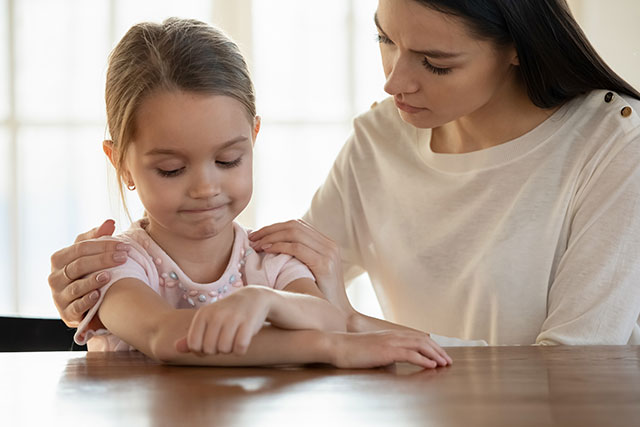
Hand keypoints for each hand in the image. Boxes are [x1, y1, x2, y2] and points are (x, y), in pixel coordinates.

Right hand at [48, 219, 128, 326]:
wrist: (84, 303)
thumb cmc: (87, 273)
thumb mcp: (90, 254)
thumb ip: (98, 238)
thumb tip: (110, 222)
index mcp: (59, 259)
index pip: (81, 247)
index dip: (103, 245)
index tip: (124, 246)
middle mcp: (55, 277)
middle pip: (79, 265)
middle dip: (103, 260)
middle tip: (124, 257)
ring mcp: (59, 296)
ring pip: (76, 286)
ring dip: (93, 280)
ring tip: (110, 276)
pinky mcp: (66, 313)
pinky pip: (76, 307)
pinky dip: (87, 300)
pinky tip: (99, 295)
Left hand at [176, 286, 272, 355]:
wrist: (253, 297)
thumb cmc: (227, 313)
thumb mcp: (208, 320)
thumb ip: (192, 336)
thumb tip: (176, 348)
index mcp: (203, 314)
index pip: (194, 345)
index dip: (201, 351)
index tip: (210, 344)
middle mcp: (216, 315)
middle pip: (209, 350)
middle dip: (217, 350)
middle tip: (224, 339)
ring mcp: (232, 318)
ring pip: (225, 350)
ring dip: (230, 350)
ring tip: (233, 338)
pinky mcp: (248, 323)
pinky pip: (240, 348)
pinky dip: (241, 350)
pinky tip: (243, 340)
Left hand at [248, 219, 352, 312]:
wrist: (339, 315)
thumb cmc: (320, 297)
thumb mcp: (311, 272)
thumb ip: (300, 258)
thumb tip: (271, 248)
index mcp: (327, 244)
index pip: (297, 225)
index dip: (274, 227)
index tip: (257, 235)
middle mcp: (330, 245)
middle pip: (294, 226)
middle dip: (269, 229)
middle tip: (252, 237)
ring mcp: (329, 253)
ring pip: (294, 234)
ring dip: (271, 237)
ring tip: (256, 244)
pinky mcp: (324, 264)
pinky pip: (297, 248)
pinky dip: (279, 246)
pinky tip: (266, 250)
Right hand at [331, 330, 452, 368]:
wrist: (338, 346)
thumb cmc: (352, 350)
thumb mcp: (373, 351)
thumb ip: (386, 355)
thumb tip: (393, 365)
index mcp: (390, 335)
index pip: (417, 338)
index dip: (431, 346)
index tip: (440, 354)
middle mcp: (393, 336)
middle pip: (422, 340)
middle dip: (438, 350)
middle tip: (448, 360)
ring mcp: (390, 342)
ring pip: (420, 346)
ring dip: (435, 355)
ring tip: (444, 363)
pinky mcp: (387, 351)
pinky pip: (411, 355)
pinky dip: (424, 360)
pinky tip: (431, 365)